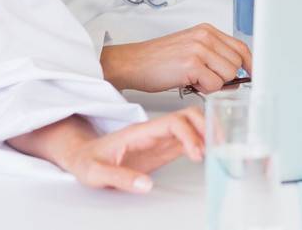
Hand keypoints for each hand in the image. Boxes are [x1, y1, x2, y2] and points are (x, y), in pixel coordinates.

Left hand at [63, 108, 205, 192]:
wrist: (82, 156)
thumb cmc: (88, 160)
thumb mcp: (96, 172)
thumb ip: (120, 178)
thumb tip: (146, 185)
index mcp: (140, 132)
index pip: (173, 122)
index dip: (190, 134)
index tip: (197, 153)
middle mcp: (154, 131)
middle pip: (189, 115)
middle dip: (207, 127)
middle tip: (217, 148)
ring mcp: (160, 139)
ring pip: (193, 124)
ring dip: (208, 132)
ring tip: (219, 150)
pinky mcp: (163, 148)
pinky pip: (189, 139)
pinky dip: (204, 143)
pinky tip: (209, 154)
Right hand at [100, 23, 250, 92]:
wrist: (133, 63)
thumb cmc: (159, 60)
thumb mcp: (191, 48)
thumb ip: (214, 56)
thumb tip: (238, 75)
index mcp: (207, 31)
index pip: (241, 47)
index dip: (250, 63)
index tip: (254, 75)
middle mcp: (205, 36)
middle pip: (238, 62)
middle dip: (227, 77)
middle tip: (206, 80)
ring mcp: (199, 49)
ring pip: (228, 75)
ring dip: (215, 84)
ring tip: (195, 80)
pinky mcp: (192, 64)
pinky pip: (214, 85)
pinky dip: (204, 90)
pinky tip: (189, 83)